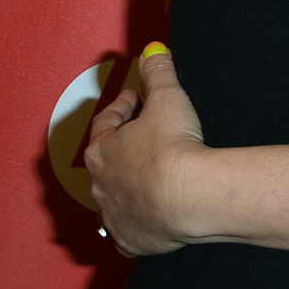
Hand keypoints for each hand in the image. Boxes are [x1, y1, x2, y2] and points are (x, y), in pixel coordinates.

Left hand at [84, 45, 210, 257]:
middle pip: (106, 162)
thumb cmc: (173, 147)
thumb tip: (152, 50)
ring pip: (113, 199)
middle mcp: (100, 185)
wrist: (188, 197)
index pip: (107, 123)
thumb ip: (158, 73)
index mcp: (102, 150)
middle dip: (122, 149)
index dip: (122, 108)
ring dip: (126, 187)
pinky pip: (127, 230)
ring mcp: (114, 214)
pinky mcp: (131, 238)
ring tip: (148, 179)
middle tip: (142, 138)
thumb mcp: (168, 99)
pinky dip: (136, 222)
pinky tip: (149, 217)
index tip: (135, 99)